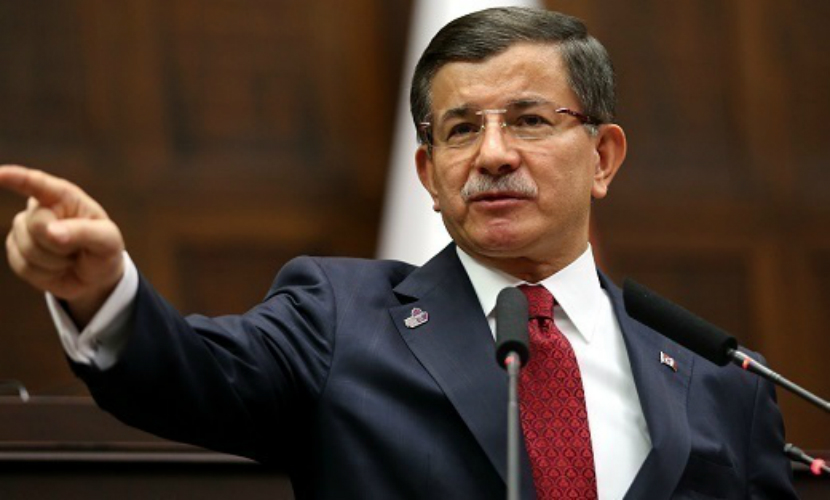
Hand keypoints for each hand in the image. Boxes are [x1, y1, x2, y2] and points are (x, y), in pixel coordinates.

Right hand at [0, 165, 124, 326]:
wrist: (94, 277)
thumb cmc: (104, 250)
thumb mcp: (107, 240)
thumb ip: (83, 232)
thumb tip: (50, 231)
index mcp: (64, 197)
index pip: (37, 183)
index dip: (16, 177)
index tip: (0, 174)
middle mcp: (40, 209)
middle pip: (36, 224)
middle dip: (59, 243)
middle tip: (78, 249)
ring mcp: (25, 229)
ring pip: (27, 248)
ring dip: (53, 261)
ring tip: (69, 258)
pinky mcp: (16, 251)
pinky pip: (22, 266)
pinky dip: (44, 274)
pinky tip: (56, 268)